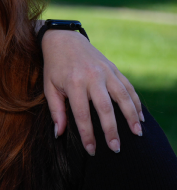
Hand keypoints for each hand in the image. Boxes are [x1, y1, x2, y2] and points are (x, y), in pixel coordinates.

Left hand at [42, 30, 141, 155]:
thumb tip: (59, 133)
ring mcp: (106, 72)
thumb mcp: (49, 87)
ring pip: (123, 97)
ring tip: (137, 134)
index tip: (91, 150)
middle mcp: (92, 77)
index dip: (87, 134)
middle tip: (116, 148)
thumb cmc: (54, 66)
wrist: (63, 39)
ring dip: (131, 117)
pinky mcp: (114, 68)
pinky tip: (140, 117)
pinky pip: (128, 87)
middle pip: (105, 108)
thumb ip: (56, 110)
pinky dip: (135, 102)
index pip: (82, 114)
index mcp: (74, 83)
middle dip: (111, 130)